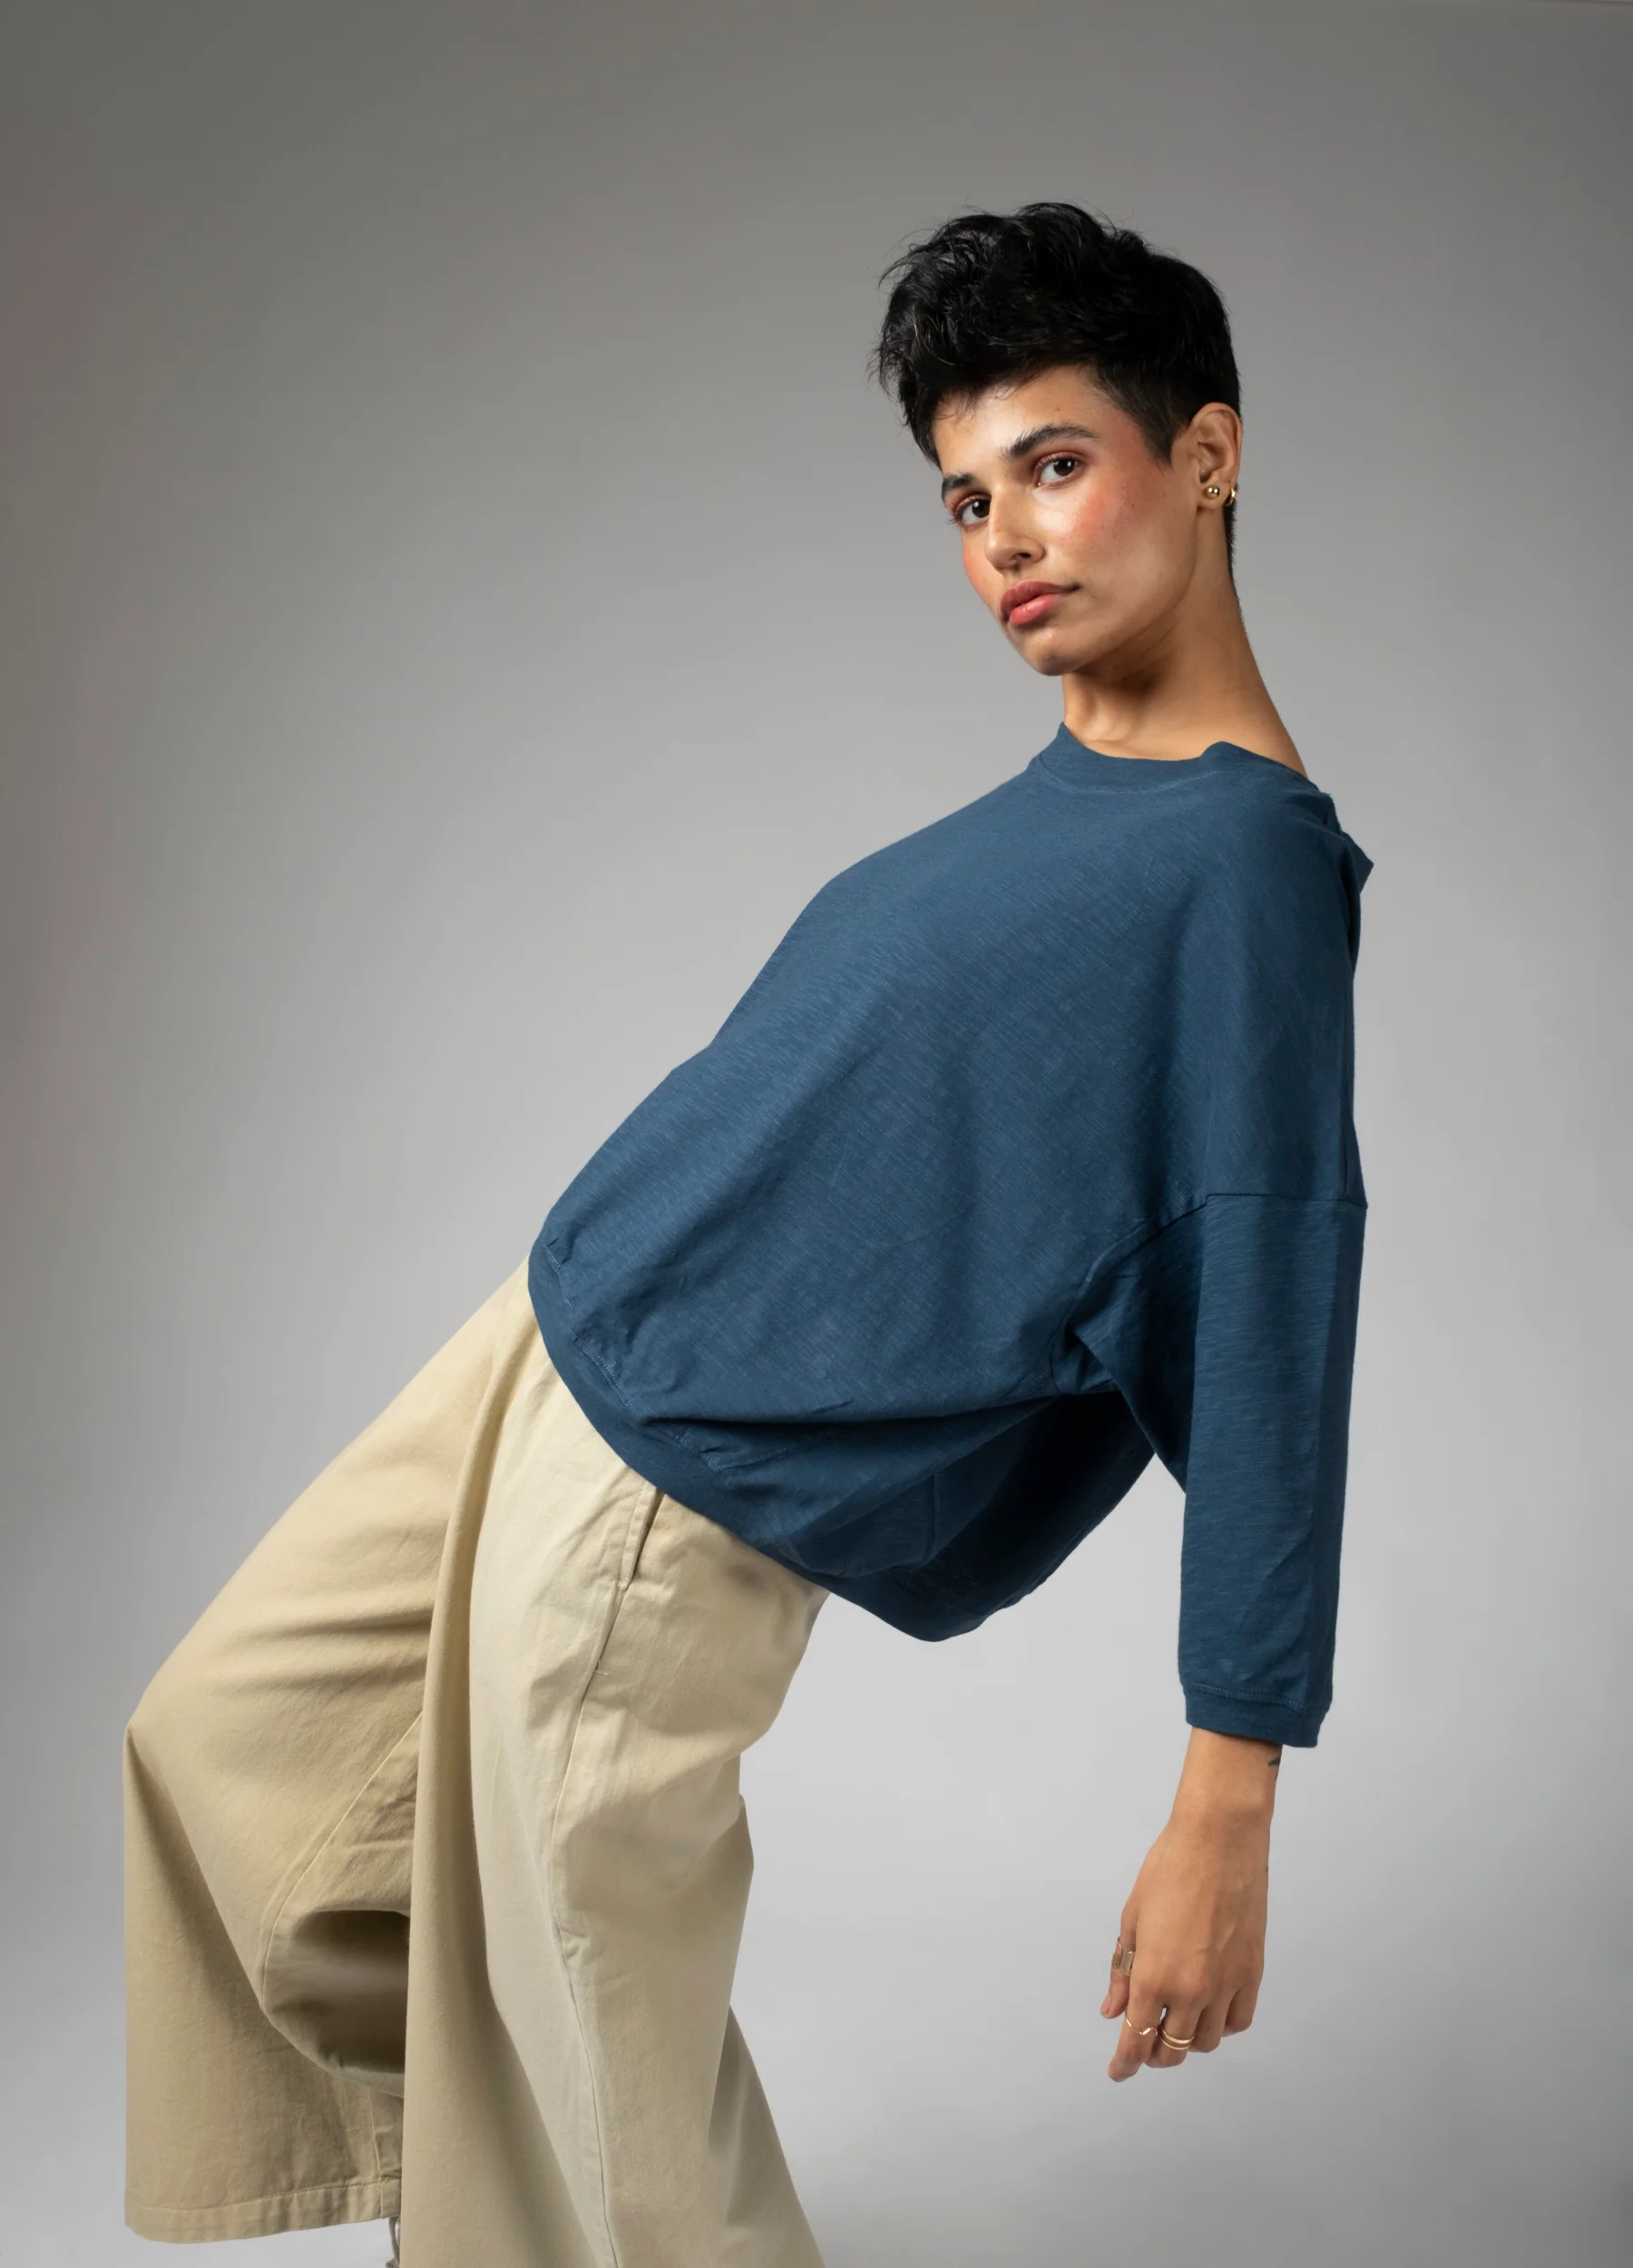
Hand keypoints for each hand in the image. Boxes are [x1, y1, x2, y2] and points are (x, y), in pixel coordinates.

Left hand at [1099, 1729, 1277, 2081]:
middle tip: (1143, 2046)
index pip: (1136, 2040)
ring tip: (1176, 2025)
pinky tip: (1210, 2011)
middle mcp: (1192, 1990)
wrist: (1220, 1841)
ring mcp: (1227, 1984)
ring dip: (1188, 2042)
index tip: (1117, 2072)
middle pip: (1172, 2048)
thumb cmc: (1169, 1870)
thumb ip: (1123, 1972)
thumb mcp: (1132, 1919)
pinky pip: (1238, 2021)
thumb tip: (1113, 2011)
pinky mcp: (1253, 1973)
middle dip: (1154, 2055)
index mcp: (1154, 1976)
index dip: (1124, 2064)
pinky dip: (1222, 2026)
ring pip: (1208, 2042)